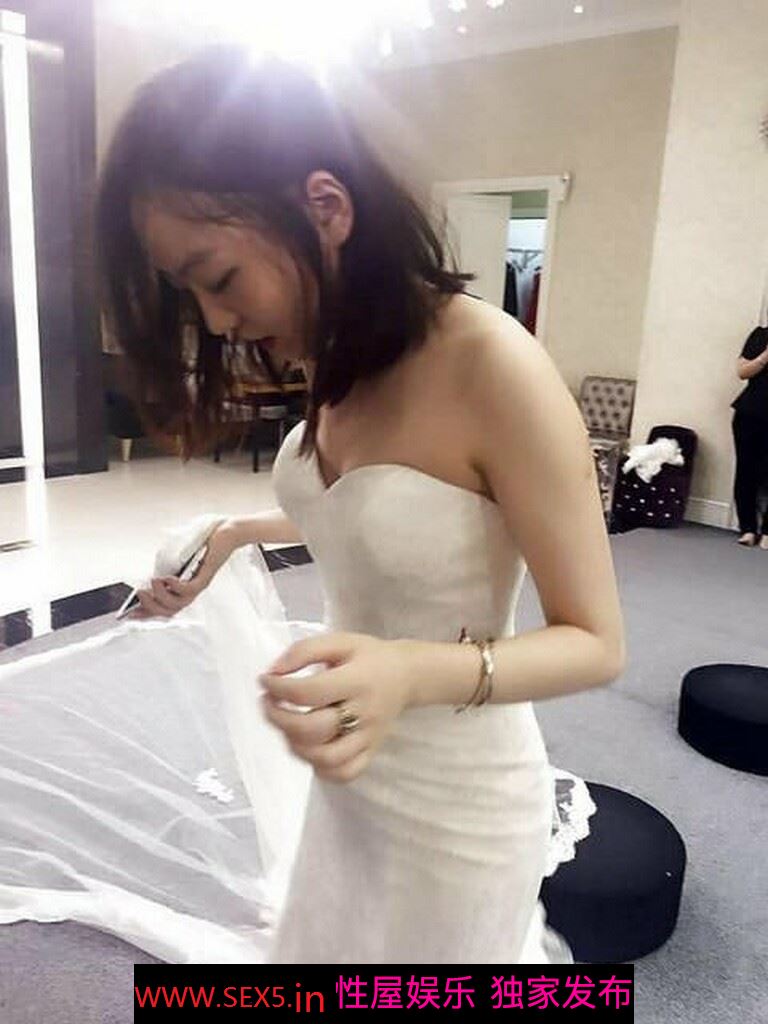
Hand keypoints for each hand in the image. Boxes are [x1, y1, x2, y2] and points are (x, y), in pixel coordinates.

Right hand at [130, 519, 238, 618]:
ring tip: (153, 582)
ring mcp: (199, 583)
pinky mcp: (206, 575)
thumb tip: (151, 573)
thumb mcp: (175, 554)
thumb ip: (164, 564)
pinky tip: (167, 579)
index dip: (147, 613)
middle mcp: (190, 589)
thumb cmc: (201, 540)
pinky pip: (190, 589)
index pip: (164, 606)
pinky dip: (176, 587)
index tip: (129, 614)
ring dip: (161, 596)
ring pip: (179, 603)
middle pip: (170, 610)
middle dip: (151, 606)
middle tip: (140, 594)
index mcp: (182, 586)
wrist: (224, 530)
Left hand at [259, 631, 414, 782]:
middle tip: (268, 703)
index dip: (278, 688)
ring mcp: (369, 738)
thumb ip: (304, 651)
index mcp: (357, 680)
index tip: (265, 680)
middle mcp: (364, 713)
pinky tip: (310, 746)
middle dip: (279, 718)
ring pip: (326, 758)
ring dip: (295, 745)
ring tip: (287, 726)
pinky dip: (320, 767)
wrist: (407, 675)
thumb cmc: (368, 657)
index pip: (308, 692)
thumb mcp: (340, 642)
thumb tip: (273, 672)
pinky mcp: (371, 753)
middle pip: (313, 730)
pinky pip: (343, 773)